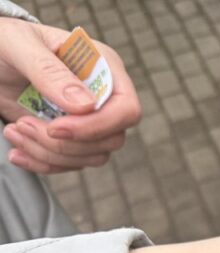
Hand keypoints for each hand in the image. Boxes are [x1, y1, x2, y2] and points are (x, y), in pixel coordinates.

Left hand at [0, 19, 140, 172]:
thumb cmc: (4, 42)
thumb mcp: (19, 45)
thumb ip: (49, 71)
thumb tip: (85, 105)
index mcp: (102, 67)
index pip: (126, 109)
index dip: (98, 126)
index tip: (56, 127)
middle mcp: (103, 97)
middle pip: (111, 139)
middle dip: (65, 143)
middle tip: (24, 124)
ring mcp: (90, 120)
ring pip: (92, 156)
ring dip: (49, 153)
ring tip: (15, 130)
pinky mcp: (73, 138)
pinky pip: (71, 163)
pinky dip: (42, 162)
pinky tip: (18, 149)